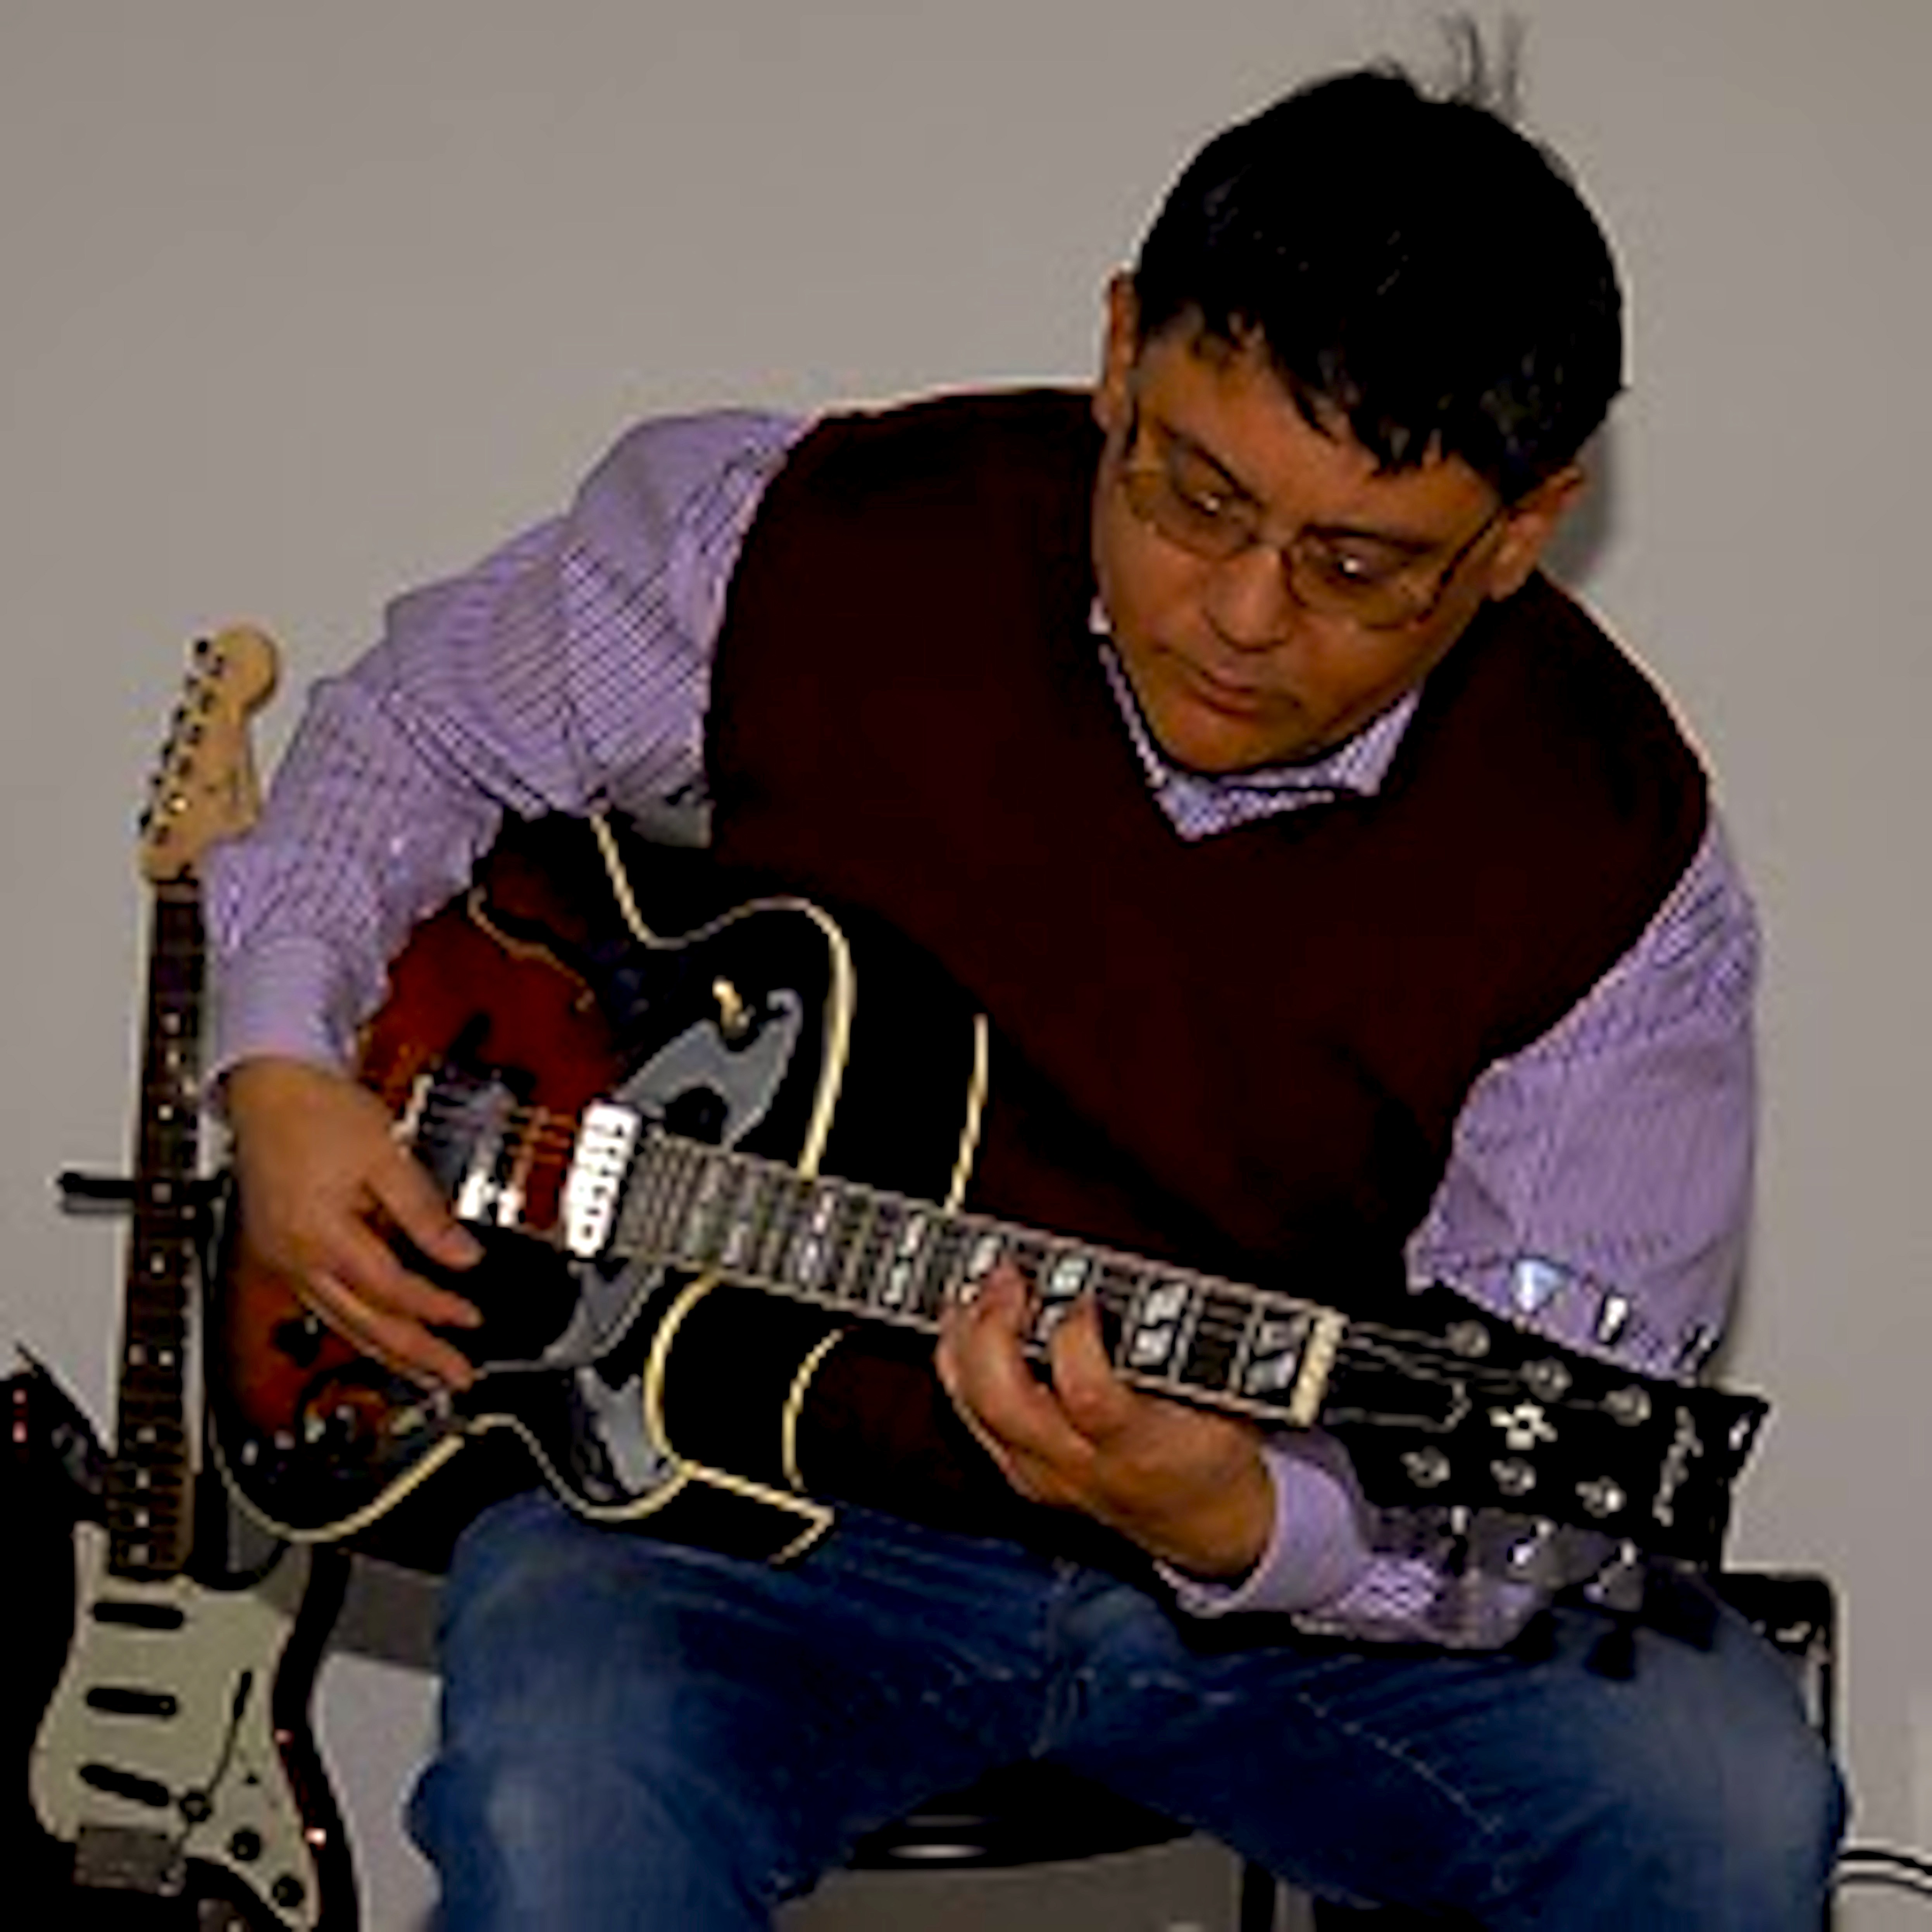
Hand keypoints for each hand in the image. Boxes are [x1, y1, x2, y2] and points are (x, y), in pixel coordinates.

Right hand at [224, 1056, 484, 1388]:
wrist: (269, 1086)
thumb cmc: (317, 1111)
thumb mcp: (385, 1155)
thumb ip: (424, 1212)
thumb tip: (463, 1255)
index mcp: (320, 1234)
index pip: (391, 1289)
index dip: (436, 1309)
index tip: (472, 1321)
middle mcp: (296, 1257)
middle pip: (364, 1322)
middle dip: (415, 1356)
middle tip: (456, 1378)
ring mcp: (284, 1259)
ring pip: (342, 1322)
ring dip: (387, 1352)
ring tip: (427, 1374)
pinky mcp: (282, 1252)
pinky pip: (326, 1303)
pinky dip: (360, 1324)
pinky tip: (381, 1335)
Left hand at [934, 1263, 1274, 1577]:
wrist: (1201, 1524)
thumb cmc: (1214, 1449)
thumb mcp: (1226, 1396)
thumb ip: (1187, 1348)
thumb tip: (1149, 1287)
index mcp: (1139, 1448)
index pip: (1089, 1396)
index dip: (1076, 1338)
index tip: (1086, 1300)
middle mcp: (1077, 1468)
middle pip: (1004, 1403)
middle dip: (993, 1328)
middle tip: (1009, 1278)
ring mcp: (1038, 1474)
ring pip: (970, 1407)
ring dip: (963, 1338)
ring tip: (975, 1289)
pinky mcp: (1016, 1472)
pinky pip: (968, 1413)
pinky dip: (959, 1362)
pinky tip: (964, 1323)